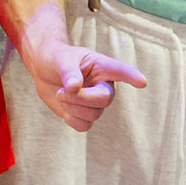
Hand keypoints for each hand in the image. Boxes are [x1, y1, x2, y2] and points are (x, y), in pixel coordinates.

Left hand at [25, 42, 146, 131]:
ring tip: (60, 94)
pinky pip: (84, 126)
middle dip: (82, 98)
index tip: (142, 82)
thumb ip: (69, 72)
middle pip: (105, 100)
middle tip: (61, 91)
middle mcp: (103, 86)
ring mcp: (95, 102)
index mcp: (102, 67)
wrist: (43, 69)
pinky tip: (65, 108)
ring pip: (93, 115)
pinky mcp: (84, 115)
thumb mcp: (61, 59)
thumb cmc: (56, 58)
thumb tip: (74, 87)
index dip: (131, 76)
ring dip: (72, 107)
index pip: (120, 71)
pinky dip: (71, 119)